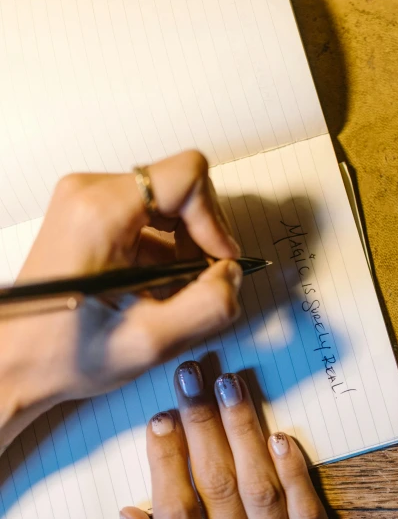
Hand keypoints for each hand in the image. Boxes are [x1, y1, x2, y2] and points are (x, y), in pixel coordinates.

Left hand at [0, 151, 242, 449]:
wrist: (13, 362)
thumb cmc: (64, 353)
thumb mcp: (150, 342)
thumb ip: (209, 306)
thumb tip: (234, 274)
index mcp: (100, 212)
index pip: (188, 176)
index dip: (215, 220)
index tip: (217, 259)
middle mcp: (89, 192)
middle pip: (180, 186)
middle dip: (202, 235)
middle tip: (200, 280)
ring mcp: (87, 199)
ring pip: (169, 200)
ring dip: (185, 245)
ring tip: (174, 289)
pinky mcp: (89, 212)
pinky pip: (150, 213)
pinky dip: (167, 248)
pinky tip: (156, 285)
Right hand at [120, 361, 326, 518]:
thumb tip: (127, 513)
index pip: (176, 506)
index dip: (165, 462)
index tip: (159, 418)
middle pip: (215, 482)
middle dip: (201, 426)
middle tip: (191, 377)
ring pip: (256, 484)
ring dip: (243, 434)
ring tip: (230, 387)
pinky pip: (304, 507)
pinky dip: (295, 473)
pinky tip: (283, 437)